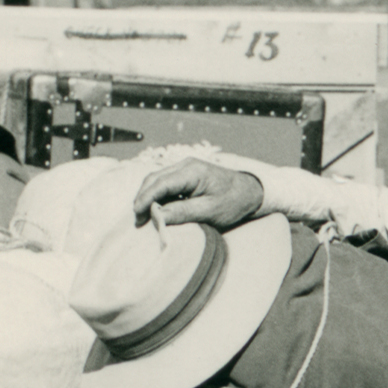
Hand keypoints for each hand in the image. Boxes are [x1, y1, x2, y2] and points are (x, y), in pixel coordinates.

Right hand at [132, 159, 266, 231]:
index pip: (159, 184)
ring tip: (142, 217)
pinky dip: (157, 195)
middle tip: (137, 221)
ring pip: (157, 180)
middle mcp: (185, 165)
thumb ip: (183, 212)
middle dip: (142, 199)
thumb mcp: (210, 212)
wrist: (250, 192)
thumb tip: (157, 216)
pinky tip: (154, 210)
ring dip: (148, 197)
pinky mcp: (186, 175)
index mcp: (192, 171)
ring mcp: (185, 168)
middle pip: (154, 179)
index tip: (137, 217)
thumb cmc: (233, 202)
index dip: (145, 200)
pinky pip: (165, 183)